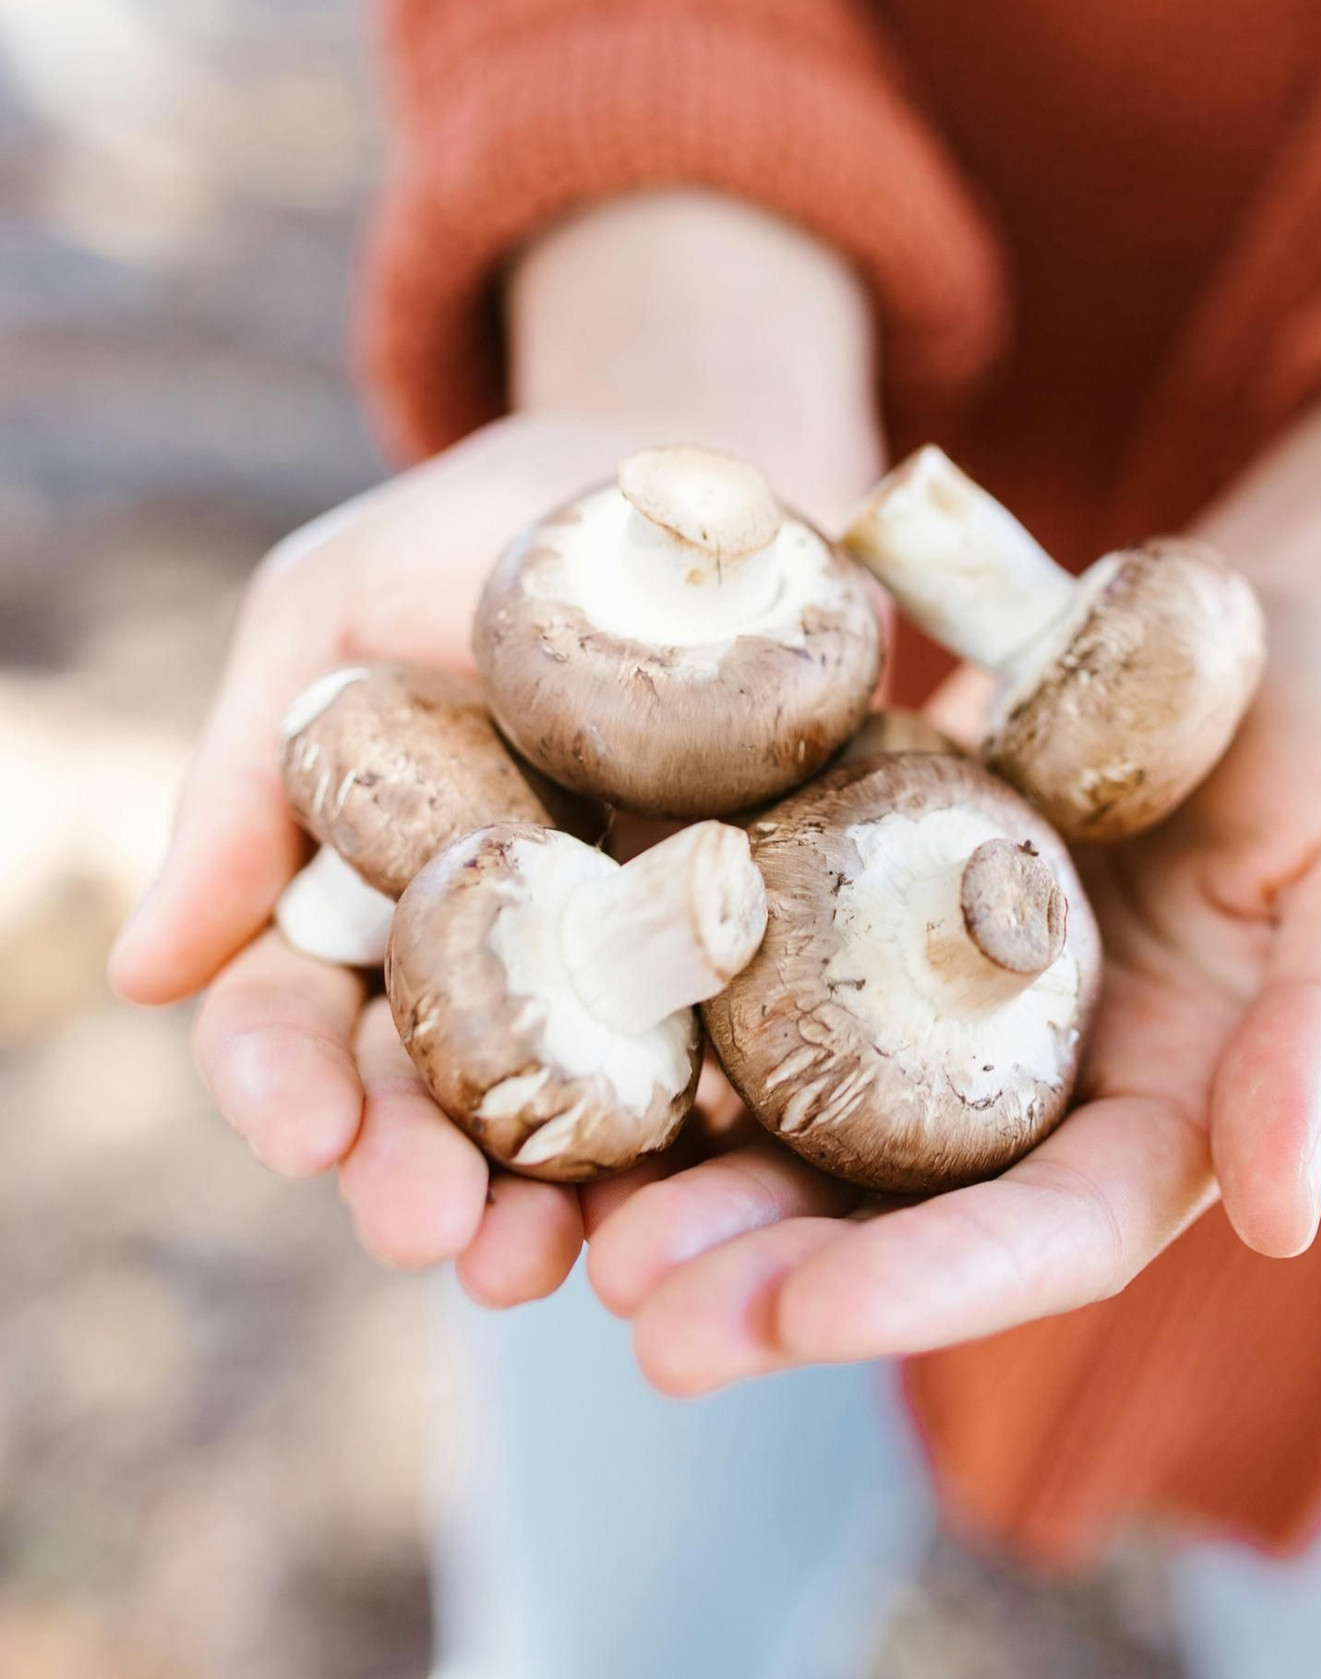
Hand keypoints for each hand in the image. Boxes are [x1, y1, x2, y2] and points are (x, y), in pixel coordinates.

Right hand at [110, 413, 684, 1304]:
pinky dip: (707, 1143)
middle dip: (414, 1175)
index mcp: (362, 888)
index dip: (280, 1080)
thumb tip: (143, 974)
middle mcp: (484, 952)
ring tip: (543, 1263)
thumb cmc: (492, 528)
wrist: (700, 481)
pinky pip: (727, 1069)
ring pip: (567, 1119)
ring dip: (546, 1204)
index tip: (299, 1126)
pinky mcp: (753, 955)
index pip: (295, 1017)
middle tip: (429, 1230)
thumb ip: (245, 780)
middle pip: (429, 1098)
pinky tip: (699, 1190)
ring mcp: (621, 965)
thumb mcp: (335, 608)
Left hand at [581, 585, 1320, 1386]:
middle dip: (768, 1274)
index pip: (1049, 1233)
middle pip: (896, 1212)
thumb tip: (1281, 1213)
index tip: (805, 1319)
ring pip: (802, 1120)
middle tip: (638, 1311)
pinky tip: (571, 1049)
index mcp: (1163, 1113)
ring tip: (569, 1233)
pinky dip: (671, 1029)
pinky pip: (757, 981)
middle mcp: (1031, 1088)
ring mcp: (934, 1004)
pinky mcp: (858, 906)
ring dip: (691, 1184)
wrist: (1235, 626)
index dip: (933, 1286)